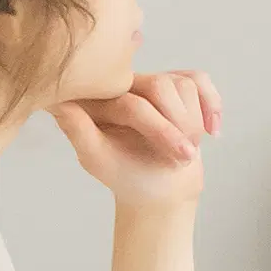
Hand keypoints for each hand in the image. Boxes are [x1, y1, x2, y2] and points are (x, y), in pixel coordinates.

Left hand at [55, 66, 223, 213]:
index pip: (133, 103)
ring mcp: (153, 83)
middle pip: (162, 87)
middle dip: (179, 127)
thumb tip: (58, 101)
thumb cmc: (126, 177)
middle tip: (184, 157)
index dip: (160, 129)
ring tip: (186, 150)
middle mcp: (125, 85)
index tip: (181, 157)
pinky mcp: (178, 86)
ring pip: (184, 85)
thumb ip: (78, 130)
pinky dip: (212, 106)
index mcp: (100, 100)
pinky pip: (200, 81)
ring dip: (193, 122)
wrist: (159, 190)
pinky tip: (212, 131)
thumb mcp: (97, 159)